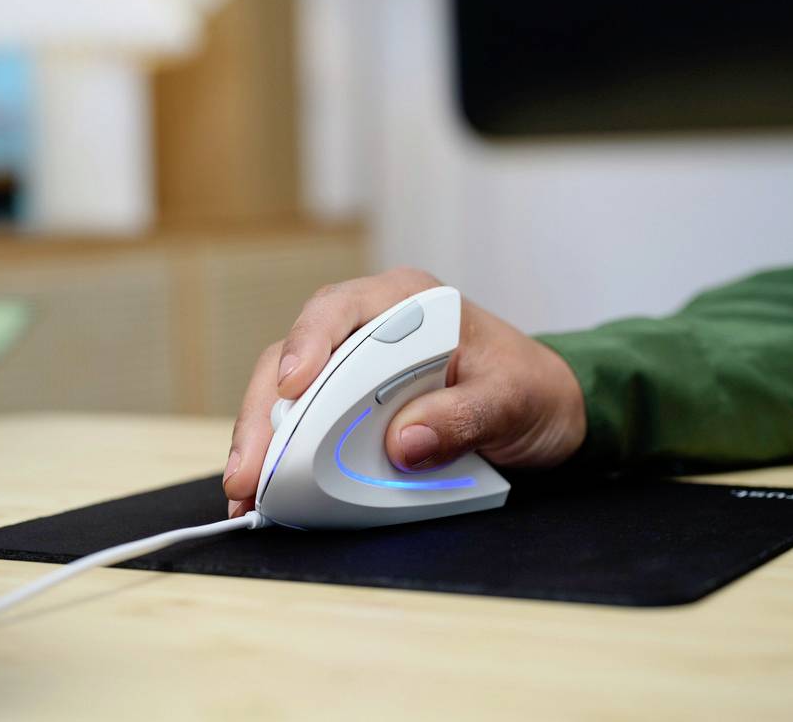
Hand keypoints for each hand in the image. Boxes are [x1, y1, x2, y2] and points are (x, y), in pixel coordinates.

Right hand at [222, 268, 586, 516]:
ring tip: (245, 490)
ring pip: (286, 394)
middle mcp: (369, 329)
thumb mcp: (513, 400)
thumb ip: (463, 416)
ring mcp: (354, 370)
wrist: (547, 412)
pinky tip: (267, 490)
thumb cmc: (531, 389)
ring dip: (262, 441)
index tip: (292, 388)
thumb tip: (402, 443)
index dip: (307, 345)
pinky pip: (304, 426)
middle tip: (250, 470)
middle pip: (294, 358)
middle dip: (264, 413)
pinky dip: (283, 458)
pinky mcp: (349, 408)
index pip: (339, 310)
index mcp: (407, 303)